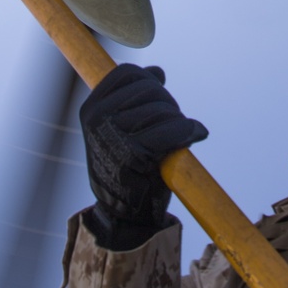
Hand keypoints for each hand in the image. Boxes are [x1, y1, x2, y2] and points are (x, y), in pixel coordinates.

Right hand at [80, 63, 207, 249]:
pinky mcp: (132, 155)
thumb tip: (158, 72)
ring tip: (178, 137)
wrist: (125, 215)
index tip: (158, 102)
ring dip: (179, 121)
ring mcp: (112, 136)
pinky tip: (196, 134)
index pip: (128, 73)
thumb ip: (137, 97)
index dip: (151, 83)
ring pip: (163, 109)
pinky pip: (172, 130)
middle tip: (173, 126)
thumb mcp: (124, 127)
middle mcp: (96, 118)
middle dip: (168, 105)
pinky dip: (188, 131)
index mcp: (91, 108)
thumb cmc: (128, 168)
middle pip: (150, 90)